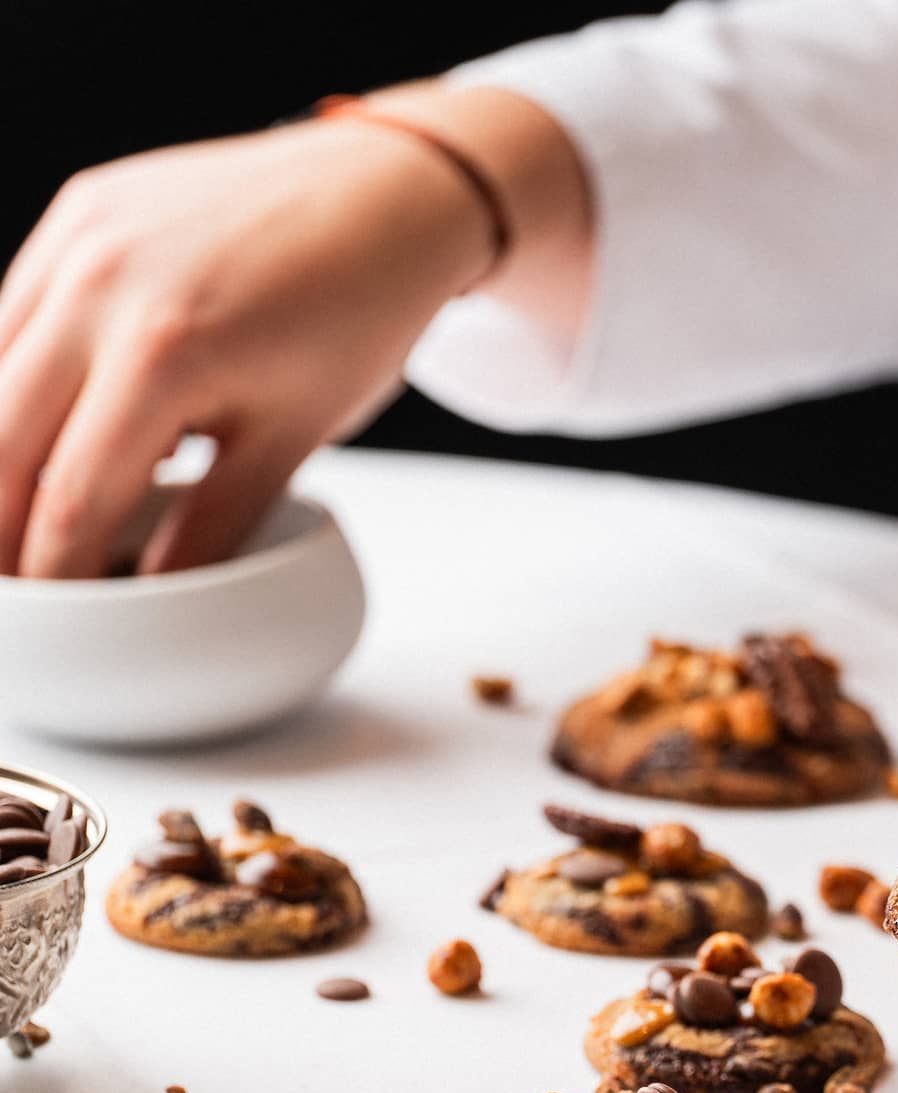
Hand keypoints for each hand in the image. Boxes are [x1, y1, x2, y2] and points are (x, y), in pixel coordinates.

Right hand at [0, 87, 589, 576]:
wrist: (384, 194)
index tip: (57, 618)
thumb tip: (160, 593)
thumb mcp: (294, 436)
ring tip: (18, 526)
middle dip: (1, 530)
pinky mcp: (78, 210)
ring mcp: (78, 237)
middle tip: (19, 592)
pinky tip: (38, 433)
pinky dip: (15, 382)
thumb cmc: (357, 310)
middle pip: (2, 442)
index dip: (56, 572)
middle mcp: (98, 285)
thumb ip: (216, 523)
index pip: (76, 497)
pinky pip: (13, 312)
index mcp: (162, 352)